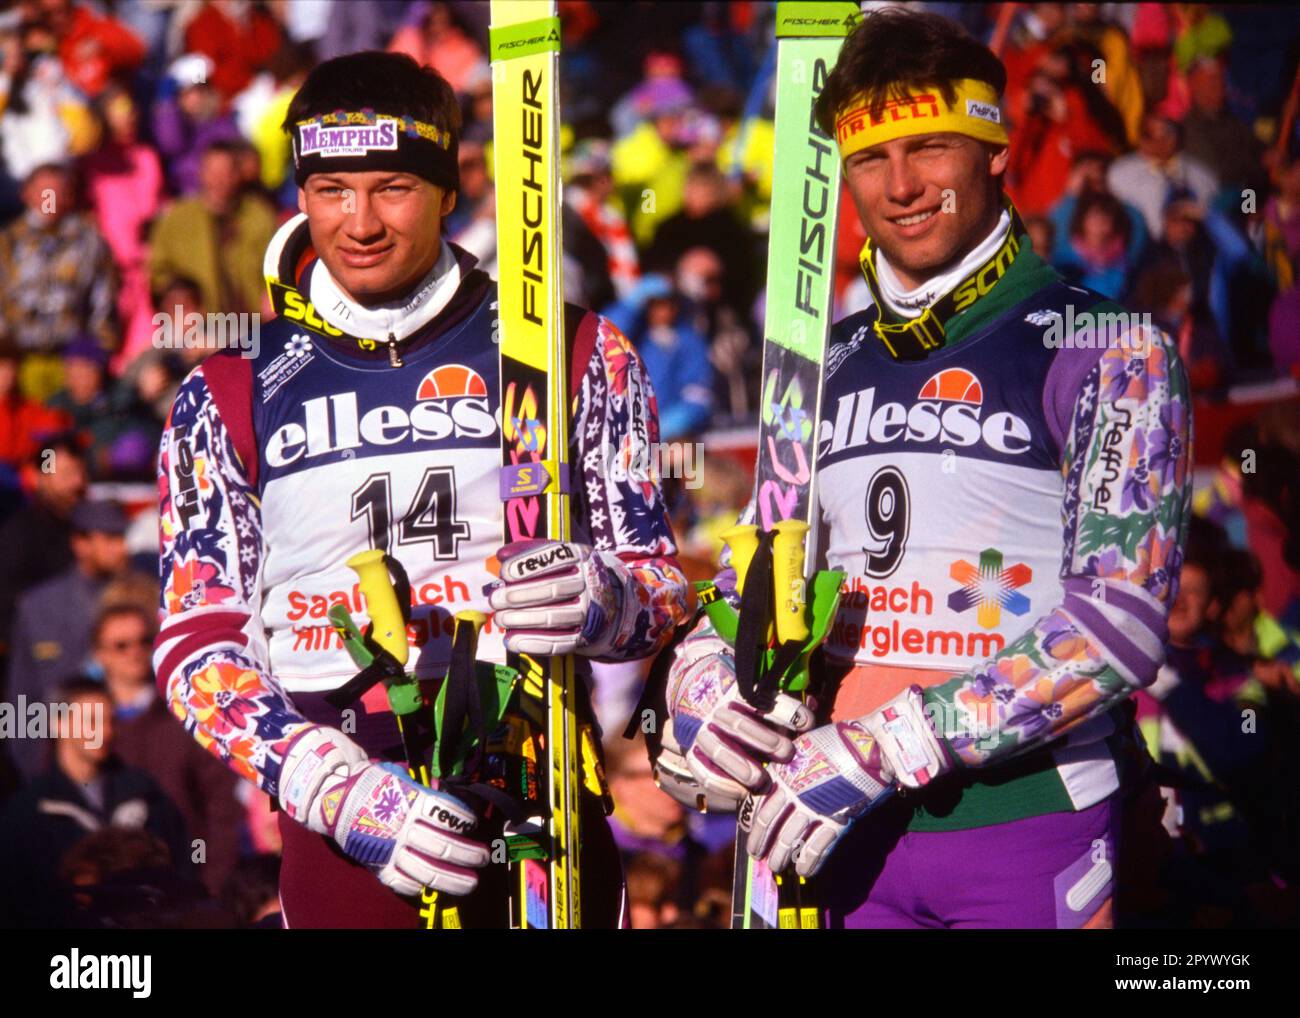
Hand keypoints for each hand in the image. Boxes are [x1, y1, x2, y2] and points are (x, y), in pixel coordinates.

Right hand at [278, 726, 489, 896]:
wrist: (333, 799)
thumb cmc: (372, 785)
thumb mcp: (399, 778)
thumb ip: (422, 789)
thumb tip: (444, 792)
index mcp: (411, 803)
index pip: (447, 815)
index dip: (465, 821)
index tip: (473, 825)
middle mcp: (403, 828)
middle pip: (443, 847)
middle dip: (468, 855)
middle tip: (484, 859)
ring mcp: (391, 849)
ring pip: (427, 871)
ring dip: (452, 879)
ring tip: (471, 882)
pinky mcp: (378, 864)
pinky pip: (402, 882)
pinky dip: (418, 886)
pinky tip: (431, 885)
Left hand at [488, 540, 629, 656]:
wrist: (608, 600)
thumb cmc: (570, 573)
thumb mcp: (557, 555)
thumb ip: (529, 551)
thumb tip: (501, 555)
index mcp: (582, 558)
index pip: (554, 559)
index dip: (526, 566)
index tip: (504, 574)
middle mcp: (589, 584)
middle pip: (551, 590)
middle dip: (517, 596)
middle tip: (494, 600)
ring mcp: (589, 612)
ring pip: (552, 618)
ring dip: (521, 620)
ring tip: (500, 619)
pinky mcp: (585, 635)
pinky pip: (557, 642)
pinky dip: (532, 642)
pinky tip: (511, 640)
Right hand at [663, 621, 814, 811]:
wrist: (697, 700)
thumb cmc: (744, 703)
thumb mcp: (761, 695)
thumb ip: (786, 706)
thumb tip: (814, 703)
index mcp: (737, 693)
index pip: (761, 699)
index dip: (786, 711)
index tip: (806, 722)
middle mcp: (718, 713)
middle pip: (738, 724)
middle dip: (764, 739)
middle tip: (786, 752)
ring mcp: (704, 734)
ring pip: (719, 750)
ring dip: (740, 765)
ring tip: (760, 780)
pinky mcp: (694, 755)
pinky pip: (704, 773)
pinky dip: (722, 785)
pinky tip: (740, 794)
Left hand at [745, 687, 946, 876]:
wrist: (871, 746)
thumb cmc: (838, 741)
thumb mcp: (804, 746)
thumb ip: (788, 764)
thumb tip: (776, 777)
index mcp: (784, 774)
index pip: (758, 803)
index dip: (751, 822)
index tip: (748, 832)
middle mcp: (795, 793)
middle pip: (768, 824)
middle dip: (759, 842)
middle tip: (756, 854)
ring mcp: (815, 808)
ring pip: (789, 840)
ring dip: (780, 856)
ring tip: (775, 867)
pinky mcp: (836, 821)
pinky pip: (817, 847)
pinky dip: (808, 862)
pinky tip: (803, 871)